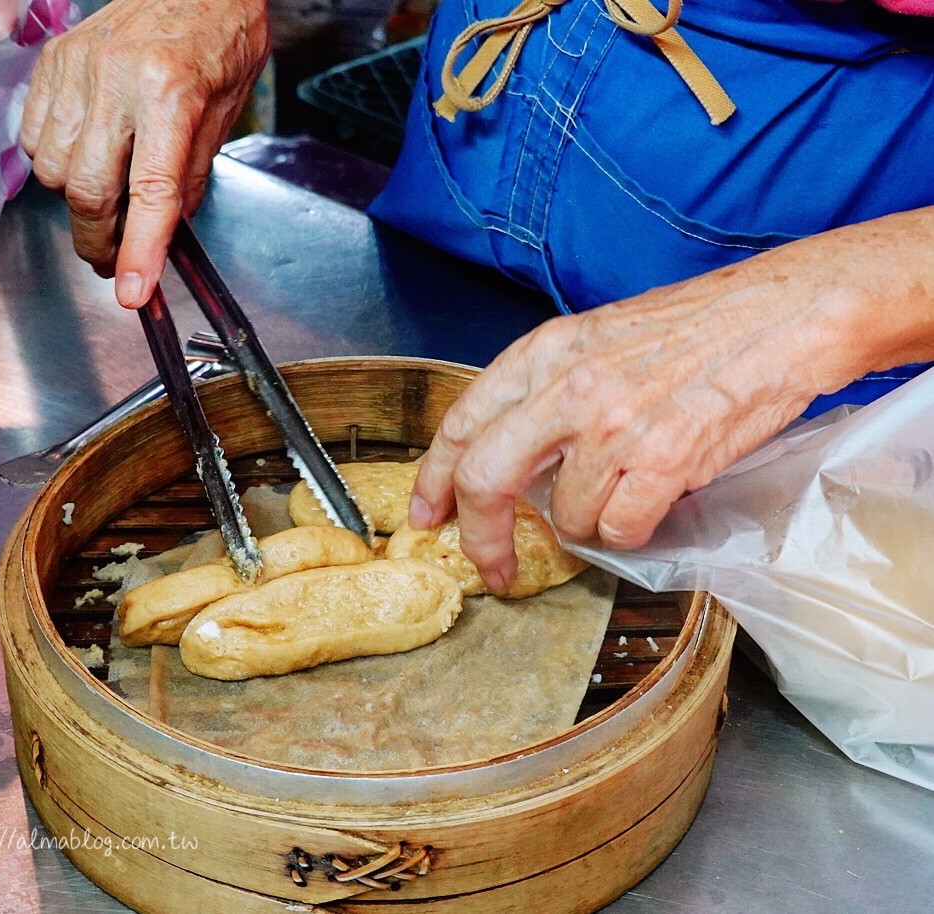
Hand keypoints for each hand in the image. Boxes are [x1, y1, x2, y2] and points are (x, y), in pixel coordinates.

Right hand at [21, 0, 268, 305]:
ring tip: (108, 198)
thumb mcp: (225, 112)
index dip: (140, 249)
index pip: (151, 190)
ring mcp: (76, 67)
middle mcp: (116, 77)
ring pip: (54, 172)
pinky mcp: (51, 60)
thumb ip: (188, 178)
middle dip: (99, 242)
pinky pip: (34, 139)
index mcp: (172, 91)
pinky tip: (86, 156)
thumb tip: (160, 235)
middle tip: (116, 261)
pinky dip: (55, 164)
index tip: (133, 292)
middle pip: (88, 190)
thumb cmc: (217, 37)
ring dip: (78, 203)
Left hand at [408, 209, 933, 591]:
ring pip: (566, 517)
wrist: (785, 314)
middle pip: (485, 480)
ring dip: (587, 526)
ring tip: (623, 496)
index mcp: (544, 353)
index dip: (433, 480)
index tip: (429, 516)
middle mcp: (566, 389)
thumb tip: (515, 457)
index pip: (460, 424)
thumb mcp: (598, 339)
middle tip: (490, 564)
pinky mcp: (663, 460)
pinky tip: (653, 501)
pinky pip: (620, 529)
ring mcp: (613, 426)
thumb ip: (548, 390)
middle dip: (479, 536)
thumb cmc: (699, 326)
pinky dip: (631, 531)